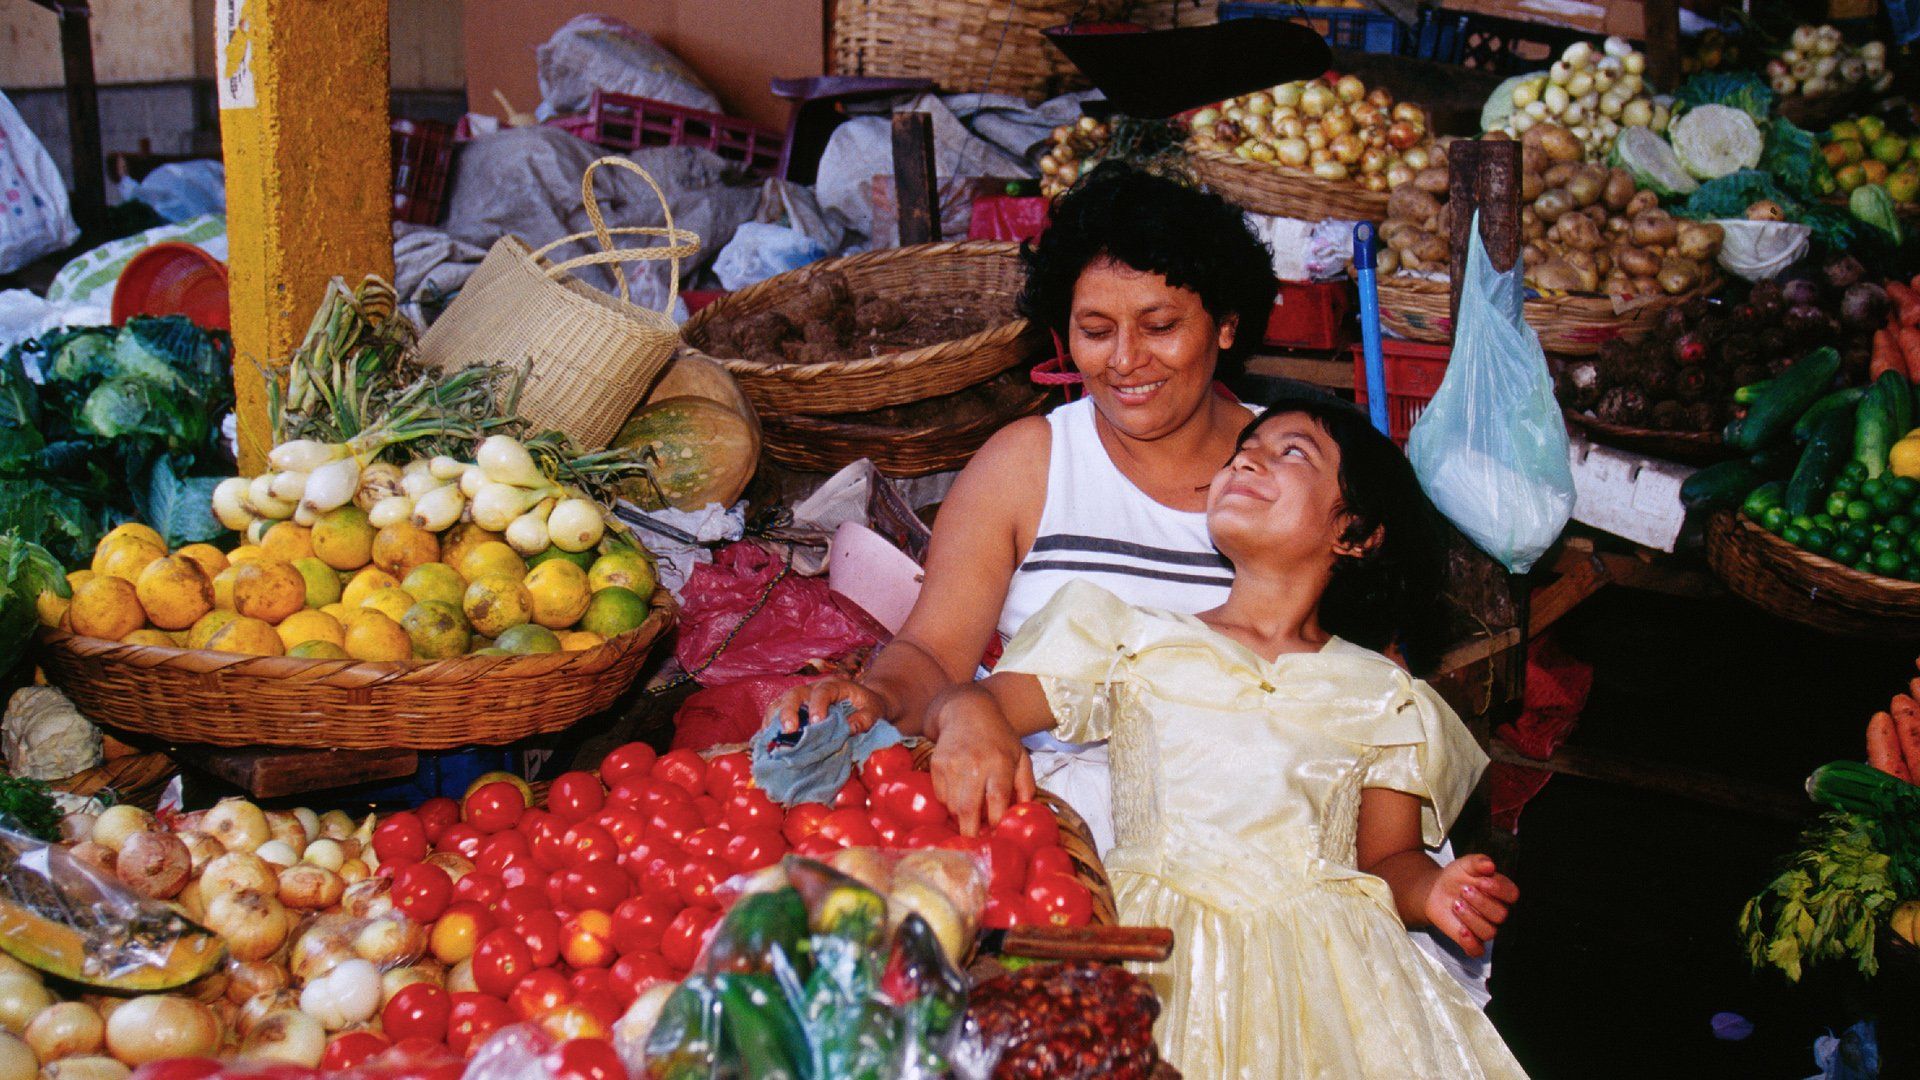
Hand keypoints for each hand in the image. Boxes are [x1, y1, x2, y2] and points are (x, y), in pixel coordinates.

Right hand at [765, 677, 894, 735]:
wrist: (863, 703)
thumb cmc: (869, 706)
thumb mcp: (875, 710)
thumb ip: (865, 719)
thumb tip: (850, 728)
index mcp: (834, 685)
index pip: (823, 692)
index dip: (818, 705)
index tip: (817, 722)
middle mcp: (813, 688)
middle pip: (795, 694)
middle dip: (789, 711)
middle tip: (788, 730)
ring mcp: (801, 698)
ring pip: (781, 701)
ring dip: (774, 718)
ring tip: (770, 736)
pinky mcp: (794, 709)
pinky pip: (776, 712)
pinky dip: (770, 724)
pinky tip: (766, 739)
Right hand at [927, 685, 1036, 836]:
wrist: (966, 711)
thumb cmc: (998, 737)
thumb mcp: (1021, 756)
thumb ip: (1026, 786)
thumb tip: (1025, 813)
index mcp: (999, 763)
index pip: (996, 801)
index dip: (996, 823)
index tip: (997, 837)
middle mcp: (974, 764)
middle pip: (968, 809)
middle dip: (970, 832)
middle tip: (975, 844)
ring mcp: (952, 764)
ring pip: (952, 806)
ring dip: (962, 816)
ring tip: (972, 812)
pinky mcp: (936, 765)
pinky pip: (941, 796)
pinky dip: (950, 802)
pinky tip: (960, 792)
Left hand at [1424, 854, 1517, 957]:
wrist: (1435, 889)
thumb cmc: (1456, 877)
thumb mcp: (1465, 865)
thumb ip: (1478, 862)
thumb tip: (1489, 864)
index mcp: (1500, 892)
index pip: (1512, 894)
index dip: (1499, 889)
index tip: (1481, 881)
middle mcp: (1496, 912)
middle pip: (1501, 915)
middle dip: (1482, 902)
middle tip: (1464, 890)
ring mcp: (1484, 927)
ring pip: (1489, 932)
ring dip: (1471, 918)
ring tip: (1455, 904)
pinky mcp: (1470, 940)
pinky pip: (1477, 950)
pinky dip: (1470, 943)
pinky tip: (1461, 930)